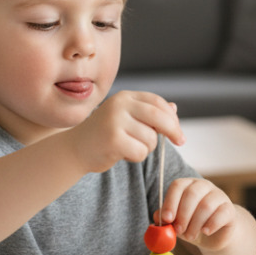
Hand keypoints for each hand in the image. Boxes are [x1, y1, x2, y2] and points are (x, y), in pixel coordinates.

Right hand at [65, 90, 183, 174]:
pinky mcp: (113, 140)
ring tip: (130, 147)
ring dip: (147, 148)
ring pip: (151, 138)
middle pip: (159, 117)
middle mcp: (119, 105)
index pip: (157, 103)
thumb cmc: (105, 134)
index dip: (173, 117)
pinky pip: (141, 151)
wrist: (75, 149)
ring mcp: (115, 121)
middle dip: (173, 130)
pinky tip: (123, 154)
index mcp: (125, 97)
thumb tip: (174, 108)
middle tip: (180, 141)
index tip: (179, 131)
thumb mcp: (127, 118)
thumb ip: (148, 113)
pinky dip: (137, 157)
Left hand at [157, 178, 237, 250]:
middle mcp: (203, 186)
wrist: (214, 235)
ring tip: (191, 235)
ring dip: (195, 224)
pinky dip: (211, 224)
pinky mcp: (229, 208)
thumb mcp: (175, 223)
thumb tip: (157, 218)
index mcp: (187, 185)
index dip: (170, 202)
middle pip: (192, 194)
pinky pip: (221, 214)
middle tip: (178, 230)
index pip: (178, 186)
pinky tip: (206, 231)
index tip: (166, 219)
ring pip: (206, 205)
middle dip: (183, 214)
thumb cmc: (191, 225)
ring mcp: (219, 195)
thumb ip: (165, 219)